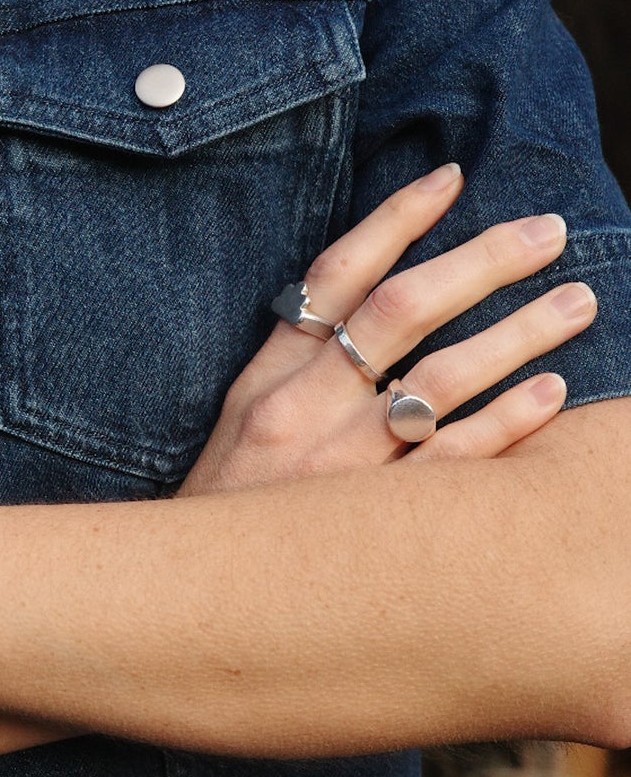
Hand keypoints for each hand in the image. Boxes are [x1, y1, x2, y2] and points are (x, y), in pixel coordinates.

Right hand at [176, 162, 596, 496]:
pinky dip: (507, 422)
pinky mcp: (377, 523)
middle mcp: (307, 411)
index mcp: (271, 377)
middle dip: (483, 262)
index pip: (339, 275)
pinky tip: (552, 392)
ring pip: (444, 379)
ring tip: (578, 301)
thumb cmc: (229, 504)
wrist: (198, 598)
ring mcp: (346, 467)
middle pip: (404, 311)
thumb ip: (295, 357)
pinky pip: (456, 462)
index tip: (452, 178)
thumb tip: (360, 293)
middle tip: (549, 231)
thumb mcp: (241, 417)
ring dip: (519, 333)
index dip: (397, 220)